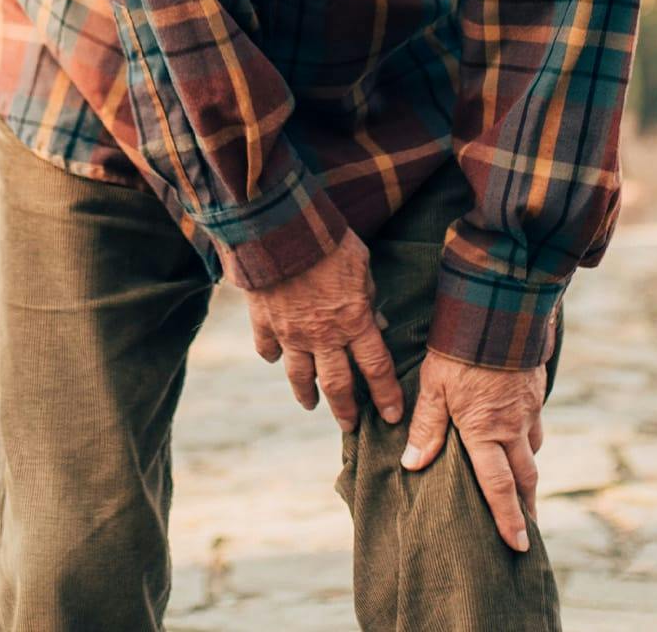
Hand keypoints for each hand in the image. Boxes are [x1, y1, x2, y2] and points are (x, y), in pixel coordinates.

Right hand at [235, 229, 404, 433]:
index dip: (386, 395)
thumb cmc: (329, 241)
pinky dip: (271, 355)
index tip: (392, 416)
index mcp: (353, 321)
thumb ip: (369, 298)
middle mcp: (323, 336)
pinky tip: (274, 358)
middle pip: (337, 384)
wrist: (282, 229)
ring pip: (300, 375)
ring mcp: (290, 332)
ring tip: (311, 404)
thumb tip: (378, 321)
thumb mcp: (362, 265)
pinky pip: (267, 348)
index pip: (376, 368)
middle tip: (350, 427)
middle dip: (346, 410)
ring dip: (307, 393)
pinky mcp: (264, 321)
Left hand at [399, 311, 558, 552]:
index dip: (508, 518)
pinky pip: (536, 422)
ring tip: (523, 486)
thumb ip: (427, 426)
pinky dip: (530, 438)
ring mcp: (529, 407)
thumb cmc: (460, 347)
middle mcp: (513, 426)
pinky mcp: (535, 388)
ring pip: (532, 449)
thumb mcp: (434, 385)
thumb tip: (412, 465)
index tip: (518, 545)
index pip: (499, 487)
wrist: (499, 308)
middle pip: (525, 476)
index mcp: (486, 431)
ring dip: (528, 471)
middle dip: (526, 505)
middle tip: (527, 530)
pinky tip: (522, 435)